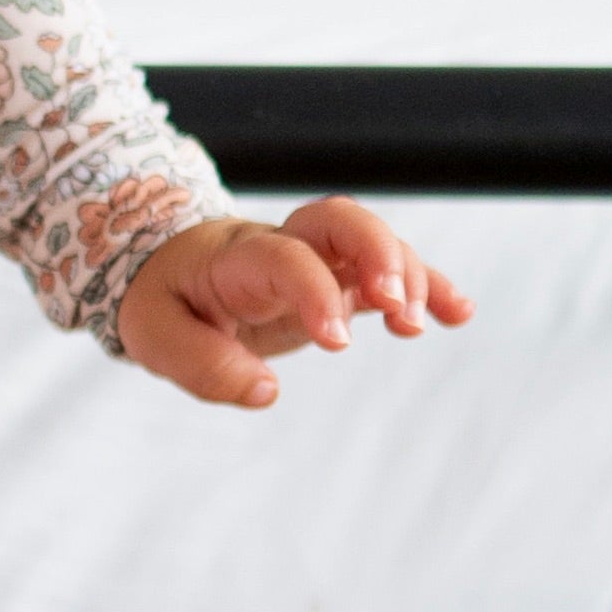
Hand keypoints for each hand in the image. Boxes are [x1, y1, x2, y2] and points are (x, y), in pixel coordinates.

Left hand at [118, 197, 471, 409]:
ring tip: (416, 327)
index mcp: (237, 256)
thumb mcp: (154, 334)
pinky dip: (427, 288)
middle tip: (393, 305)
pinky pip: (390, 274)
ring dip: (407, 276)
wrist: (168, 271)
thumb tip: (265, 392)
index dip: (316, 291)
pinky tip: (458, 315)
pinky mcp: (340, 280)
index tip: (337, 342)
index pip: (285, 258)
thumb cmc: (163, 299)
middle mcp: (284, 245)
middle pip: (340, 219)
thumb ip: (202, 364)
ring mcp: (319, 259)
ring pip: (374, 243)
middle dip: (377, 253)